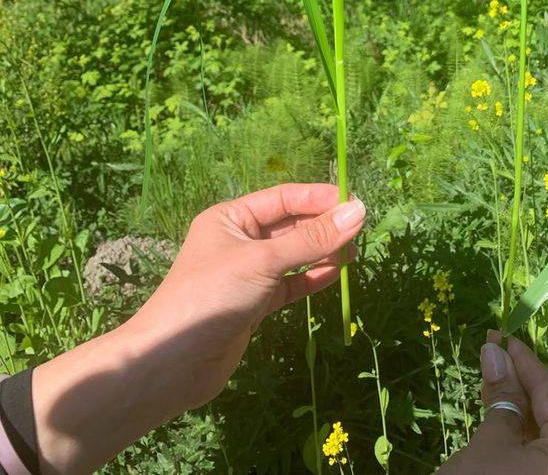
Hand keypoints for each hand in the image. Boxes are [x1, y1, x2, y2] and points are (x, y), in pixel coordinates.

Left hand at [33, 184, 365, 474]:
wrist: (171, 364)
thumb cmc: (211, 296)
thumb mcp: (264, 261)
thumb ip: (311, 239)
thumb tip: (358, 211)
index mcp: (231, 218)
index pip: (283, 199)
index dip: (318, 199)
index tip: (354, 202)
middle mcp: (238, 241)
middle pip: (290, 226)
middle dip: (323, 226)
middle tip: (360, 230)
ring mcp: (247, 274)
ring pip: (293, 256)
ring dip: (321, 252)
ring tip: (353, 253)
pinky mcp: (254, 304)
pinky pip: (290, 284)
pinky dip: (312, 279)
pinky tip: (335, 275)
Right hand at [438, 331, 547, 474]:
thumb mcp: (489, 443)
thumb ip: (501, 397)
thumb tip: (496, 350)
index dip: (525, 362)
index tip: (501, 335)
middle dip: (522, 385)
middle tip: (492, 356)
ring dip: (521, 411)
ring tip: (491, 385)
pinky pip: (545, 461)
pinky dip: (523, 440)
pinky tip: (502, 422)